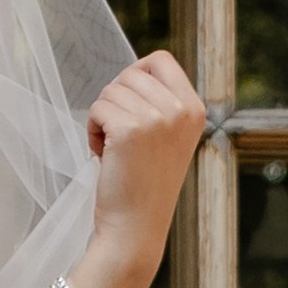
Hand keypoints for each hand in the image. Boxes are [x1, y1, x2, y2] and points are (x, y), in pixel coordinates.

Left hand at [86, 50, 205, 274]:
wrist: (136, 227)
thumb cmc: (144, 182)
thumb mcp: (168, 137)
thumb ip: (161, 103)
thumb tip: (134, 71)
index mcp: (194, 109)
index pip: (160, 60)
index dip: (136, 75)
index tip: (130, 105)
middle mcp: (181, 110)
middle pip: (130, 73)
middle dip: (116, 101)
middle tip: (121, 136)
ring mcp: (157, 118)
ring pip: (110, 90)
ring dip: (103, 117)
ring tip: (114, 149)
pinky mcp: (130, 128)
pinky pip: (97, 108)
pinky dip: (92, 129)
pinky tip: (103, 154)